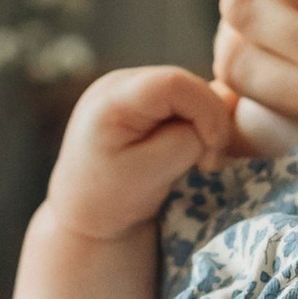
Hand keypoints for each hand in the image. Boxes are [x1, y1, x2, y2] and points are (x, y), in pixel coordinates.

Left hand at [40, 65, 235, 242]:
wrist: (82, 216)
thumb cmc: (108, 201)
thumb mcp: (151, 175)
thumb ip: (187, 142)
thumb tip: (214, 121)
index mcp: (111, 98)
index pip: (175, 83)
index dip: (206, 111)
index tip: (212, 152)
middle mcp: (119, 82)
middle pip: (186, 84)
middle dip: (208, 121)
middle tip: (207, 164)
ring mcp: (129, 88)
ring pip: (189, 93)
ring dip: (202, 125)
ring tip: (196, 162)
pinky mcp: (141, 101)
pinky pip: (181, 102)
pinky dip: (193, 125)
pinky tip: (186, 152)